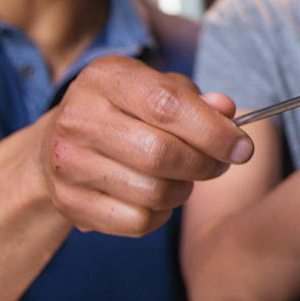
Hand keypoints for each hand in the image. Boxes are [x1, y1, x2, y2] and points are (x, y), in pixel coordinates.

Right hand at [40, 56, 251, 236]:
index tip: (242, 147)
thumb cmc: (123, 112)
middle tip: (219, 164)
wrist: (56, 145)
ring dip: (185, 190)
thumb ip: (194, 100)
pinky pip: (138, 222)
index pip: (169, 105)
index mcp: (106, 78)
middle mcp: (79, 118)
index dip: (214, 130)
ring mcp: (69, 164)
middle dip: (205, 164)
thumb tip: (227, 112)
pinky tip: (159, 197)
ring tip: (185, 177)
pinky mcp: (70, 203)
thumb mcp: (154, 89)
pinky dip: (162, 214)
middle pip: (161, 154)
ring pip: (154, 192)